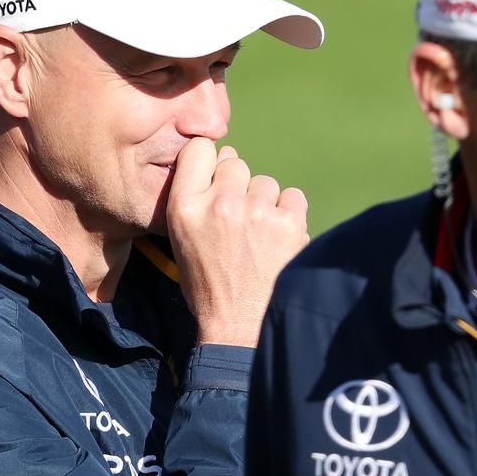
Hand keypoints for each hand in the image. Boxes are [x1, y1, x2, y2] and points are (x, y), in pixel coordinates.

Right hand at [165, 139, 309, 347]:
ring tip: (258, 239)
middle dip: (239, 186)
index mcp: (184, 206)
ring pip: (266, 183)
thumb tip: (227, 154)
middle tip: (239, 221)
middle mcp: (219, 203)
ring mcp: (255, 211)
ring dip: (265, 204)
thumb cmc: (208, 284)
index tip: (216, 177)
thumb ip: (197, 196)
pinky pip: (293, 197)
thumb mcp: (183, 240)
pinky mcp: (287, 223)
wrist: (238, 327)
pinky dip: (289, 215)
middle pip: (236, 164)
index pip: (200, 148)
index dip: (211, 160)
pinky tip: (278, 240)